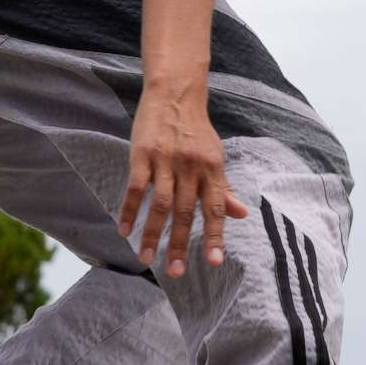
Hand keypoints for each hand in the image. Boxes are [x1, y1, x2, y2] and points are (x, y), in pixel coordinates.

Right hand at [118, 84, 247, 277]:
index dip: (215, 236)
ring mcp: (166, 161)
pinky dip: (129, 211)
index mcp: (212, 170)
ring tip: (146, 258)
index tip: (213, 261)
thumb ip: (224, 188)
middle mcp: (191, 168)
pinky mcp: (142, 154)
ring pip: (159, 205)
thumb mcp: (215, 156)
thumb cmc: (196, 130)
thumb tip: (242, 215)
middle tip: (174, 271)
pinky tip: (124, 230)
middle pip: (185, 212)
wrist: (175, 93)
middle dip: (179, 244)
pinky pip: (135, 188)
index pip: (216, 209)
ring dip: (152, 234)